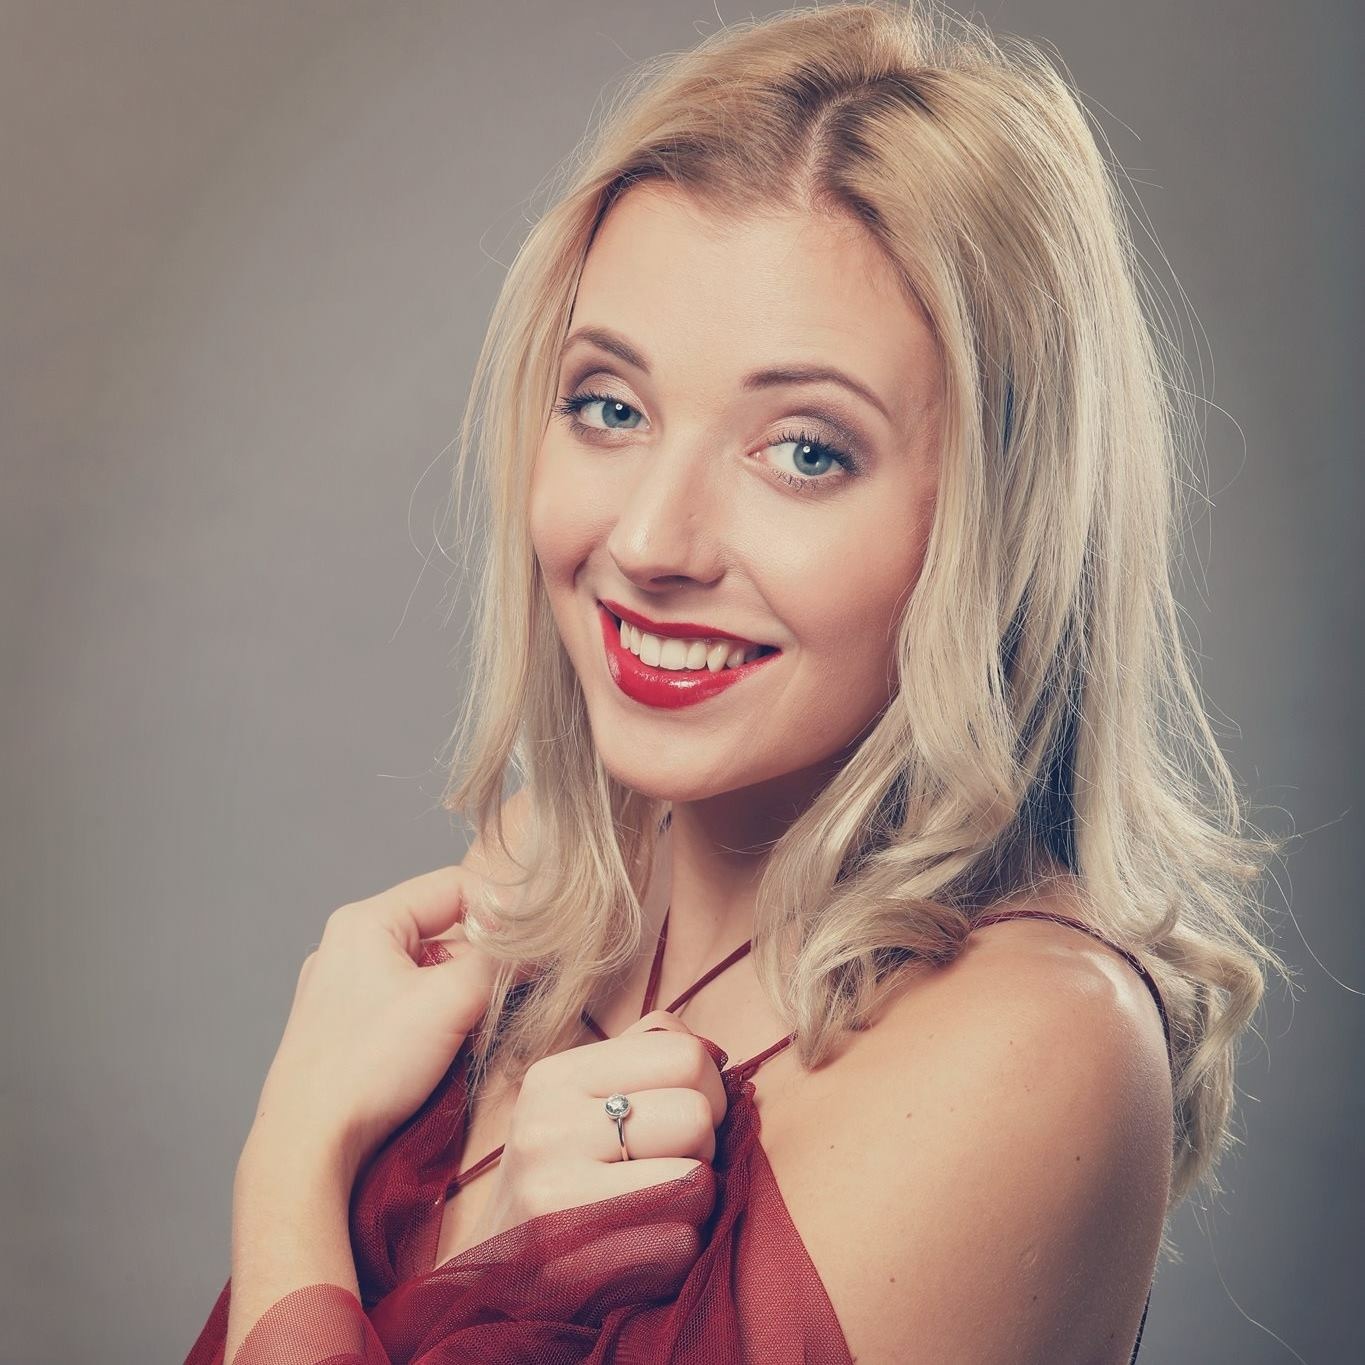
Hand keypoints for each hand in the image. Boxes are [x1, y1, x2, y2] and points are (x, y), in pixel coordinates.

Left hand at [247, 864, 531, 1175]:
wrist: (308, 1146)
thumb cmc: (369, 1066)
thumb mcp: (452, 1000)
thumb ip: (501, 961)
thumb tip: (538, 943)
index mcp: (366, 921)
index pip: (454, 886)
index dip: (499, 912)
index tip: (530, 948)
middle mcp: (347, 944)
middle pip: (441, 928)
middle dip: (479, 959)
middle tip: (503, 993)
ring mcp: (341, 988)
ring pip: (425, 968)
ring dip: (459, 991)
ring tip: (470, 1027)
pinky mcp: (341, 1027)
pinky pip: (404, 1000)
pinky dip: (434, 1015)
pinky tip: (441, 1048)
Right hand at [468, 1009, 728, 1245]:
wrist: (495, 1277)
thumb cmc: (563, 1175)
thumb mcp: (583, 1098)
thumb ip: (646, 1055)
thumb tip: (713, 1052)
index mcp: (555, 1077)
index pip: (686, 1055)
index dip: (705, 1091)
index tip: (679, 1120)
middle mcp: (546, 1126)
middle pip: (696, 1114)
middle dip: (701, 1147)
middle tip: (667, 1166)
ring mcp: (553, 1194)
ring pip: (698, 1180)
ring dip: (694, 1201)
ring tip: (653, 1205)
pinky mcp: (569, 1262)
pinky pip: (681, 1243)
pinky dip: (677, 1251)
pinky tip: (639, 1247)